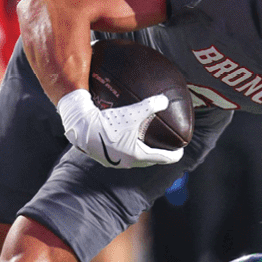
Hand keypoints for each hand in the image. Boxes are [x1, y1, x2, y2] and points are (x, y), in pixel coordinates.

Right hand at [57, 89, 184, 168]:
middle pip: (148, 161)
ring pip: (134, 160)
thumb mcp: (132, 112)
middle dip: (157, 156)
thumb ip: (151, 105)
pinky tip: (126, 143)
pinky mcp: (105, 158)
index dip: (173, 156)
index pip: (161, 158)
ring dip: (142, 155)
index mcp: (137, 154)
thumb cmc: (108, 121)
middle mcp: (127, 162)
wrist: (81, 127)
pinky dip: (129, 151)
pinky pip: (122, 156)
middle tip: (164, 151)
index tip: (180, 153)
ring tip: (146, 148)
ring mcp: (115, 162)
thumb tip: (166, 100)